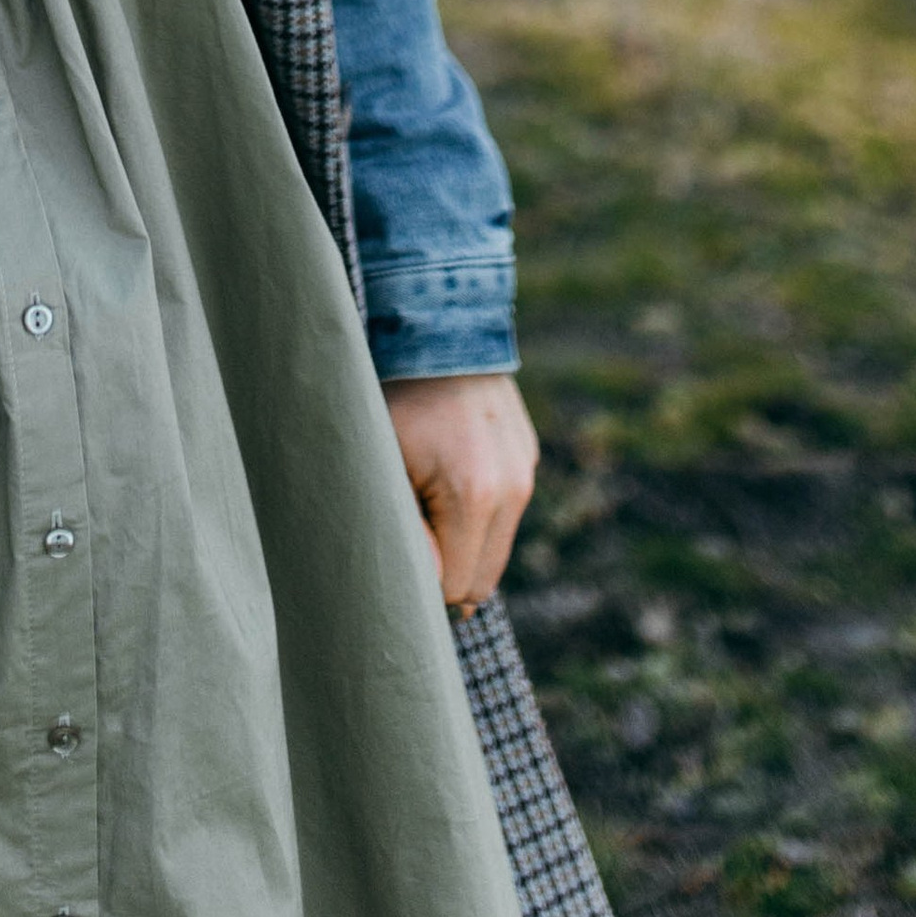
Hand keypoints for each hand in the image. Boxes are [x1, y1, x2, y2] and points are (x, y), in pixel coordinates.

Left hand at [384, 371, 538, 614]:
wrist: (440, 329)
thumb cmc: (397, 398)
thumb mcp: (386, 466)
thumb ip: (408, 534)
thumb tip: (433, 587)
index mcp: (476, 496)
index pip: (459, 586)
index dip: (425, 582)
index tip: (399, 552)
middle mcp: (513, 489)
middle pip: (484, 578)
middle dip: (448, 570)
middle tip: (409, 532)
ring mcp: (526, 470)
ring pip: (496, 547)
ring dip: (463, 540)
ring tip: (426, 496)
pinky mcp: (528, 455)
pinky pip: (504, 510)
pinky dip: (478, 511)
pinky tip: (448, 473)